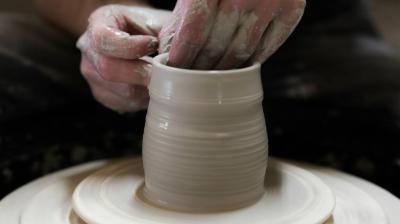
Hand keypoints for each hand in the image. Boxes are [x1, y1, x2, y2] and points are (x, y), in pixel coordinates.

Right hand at [77, 5, 170, 111]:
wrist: (142, 37)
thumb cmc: (151, 28)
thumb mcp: (159, 22)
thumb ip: (163, 36)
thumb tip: (171, 60)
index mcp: (99, 22)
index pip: (104, 39)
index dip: (131, 47)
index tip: (154, 44)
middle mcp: (88, 47)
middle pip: (108, 69)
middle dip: (141, 73)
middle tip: (163, 71)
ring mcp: (91, 72)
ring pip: (120, 91)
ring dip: (145, 88)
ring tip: (160, 78)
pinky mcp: (101, 92)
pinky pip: (123, 103)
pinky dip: (142, 98)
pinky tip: (150, 86)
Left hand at [160, 0, 305, 69]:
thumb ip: (183, 15)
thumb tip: (168, 53)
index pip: (194, 31)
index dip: (183, 56)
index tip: (174, 70)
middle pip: (217, 45)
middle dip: (200, 67)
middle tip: (191, 78)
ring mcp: (273, 0)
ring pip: (241, 52)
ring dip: (222, 70)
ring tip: (210, 76)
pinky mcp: (292, 9)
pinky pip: (266, 49)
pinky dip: (249, 62)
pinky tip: (237, 67)